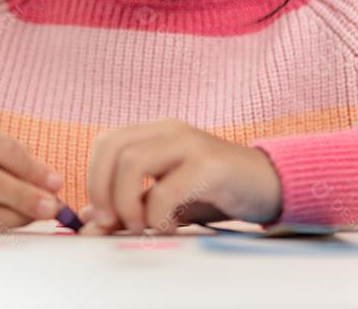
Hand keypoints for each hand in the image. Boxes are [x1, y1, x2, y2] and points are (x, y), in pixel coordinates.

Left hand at [77, 118, 281, 235]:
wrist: (268, 185)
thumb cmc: (213, 192)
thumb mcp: (165, 199)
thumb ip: (128, 207)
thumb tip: (89, 223)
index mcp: (155, 133)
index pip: (105, 142)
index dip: (93, 178)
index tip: (101, 215)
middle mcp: (169, 131)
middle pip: (112, 147)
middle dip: (102, 188)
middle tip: (113, 222)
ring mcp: (190, 143)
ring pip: (133, 161)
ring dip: (126, 201)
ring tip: (141, 225)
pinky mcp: (210, 164)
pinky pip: (168, 187)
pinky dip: (157, 214)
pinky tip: (168, 226)